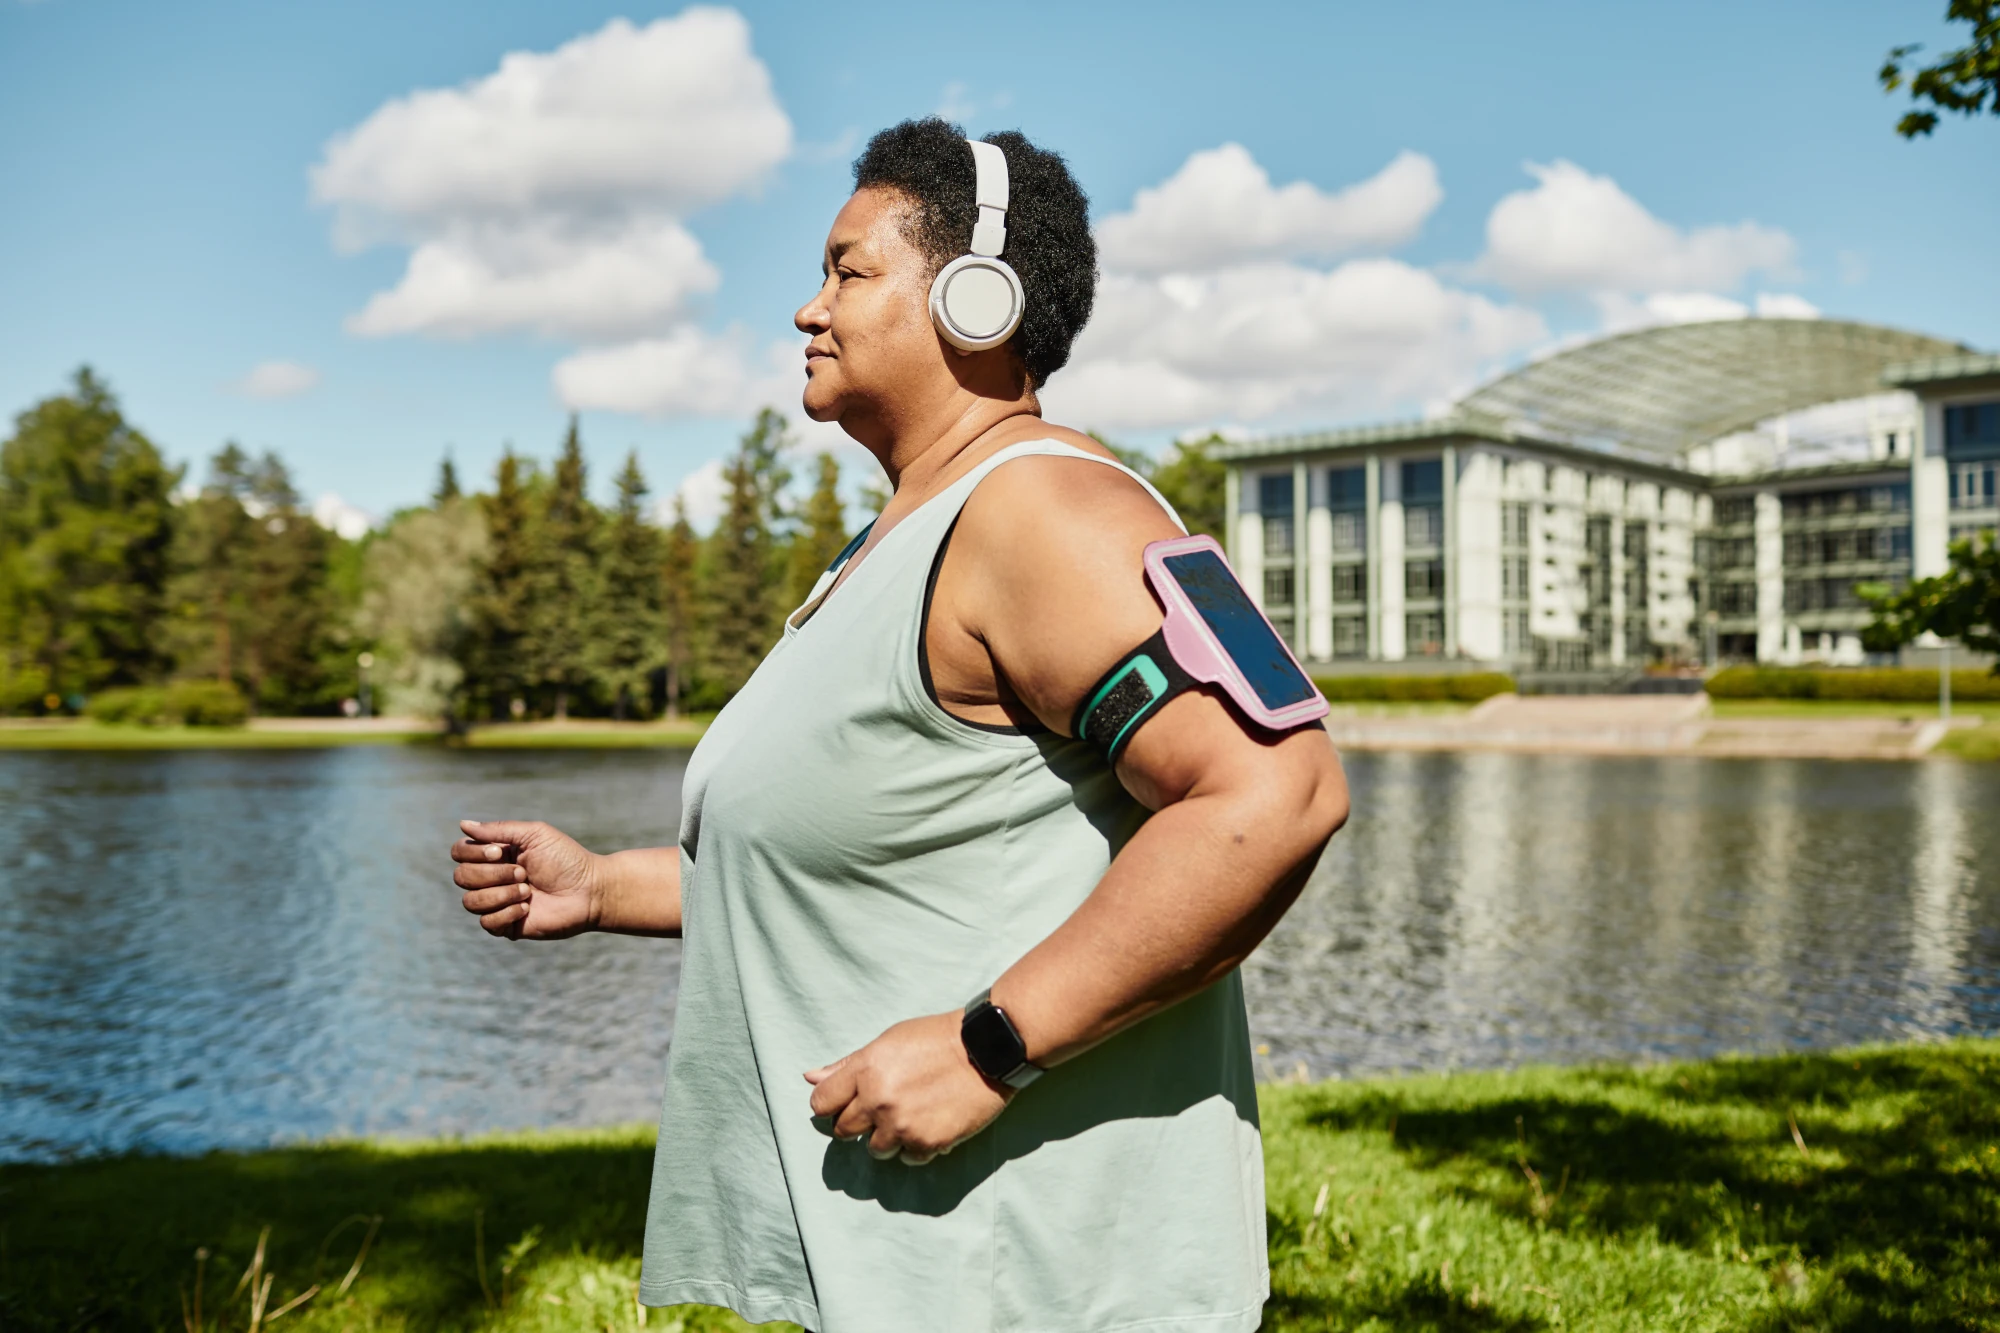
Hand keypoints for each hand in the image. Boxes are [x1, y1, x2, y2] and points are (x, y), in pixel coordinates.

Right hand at [450, 819, 601, 939]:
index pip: (460, 853)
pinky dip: (506, 914)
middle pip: (461, 877)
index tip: (501, 851)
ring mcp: (497, 902)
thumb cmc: (566, 859)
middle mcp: (492, 878)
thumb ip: (498, 830)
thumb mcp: (534, 835)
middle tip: (523, 873)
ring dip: (501, 894)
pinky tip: (527, 909)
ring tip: (528, 891)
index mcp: (495, 855)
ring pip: (471, 901)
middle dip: (493, 874)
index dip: (473, 853)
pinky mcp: (506, 925)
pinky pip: (486, 923)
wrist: (589, 890)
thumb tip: (462, 824)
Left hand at [805, 1012, 1010, 1165]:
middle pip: (844, 1130)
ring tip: (909, 1116)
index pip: (821, 1102)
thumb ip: (847, 1064)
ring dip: (887, 1138)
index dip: (830, 1105)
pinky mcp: (927, 1143)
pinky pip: (907, 1158)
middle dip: (857, 1123)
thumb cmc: (936, 1039)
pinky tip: (930, 1124)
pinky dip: (916, 1146)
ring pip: (875, 1149)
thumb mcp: (888, 1041)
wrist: (986, 1050)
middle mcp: (878, 1100)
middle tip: (881, 1110)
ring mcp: (902, 1125)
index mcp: (864, 1070)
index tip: (845, 1104)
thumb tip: (810, 1077)